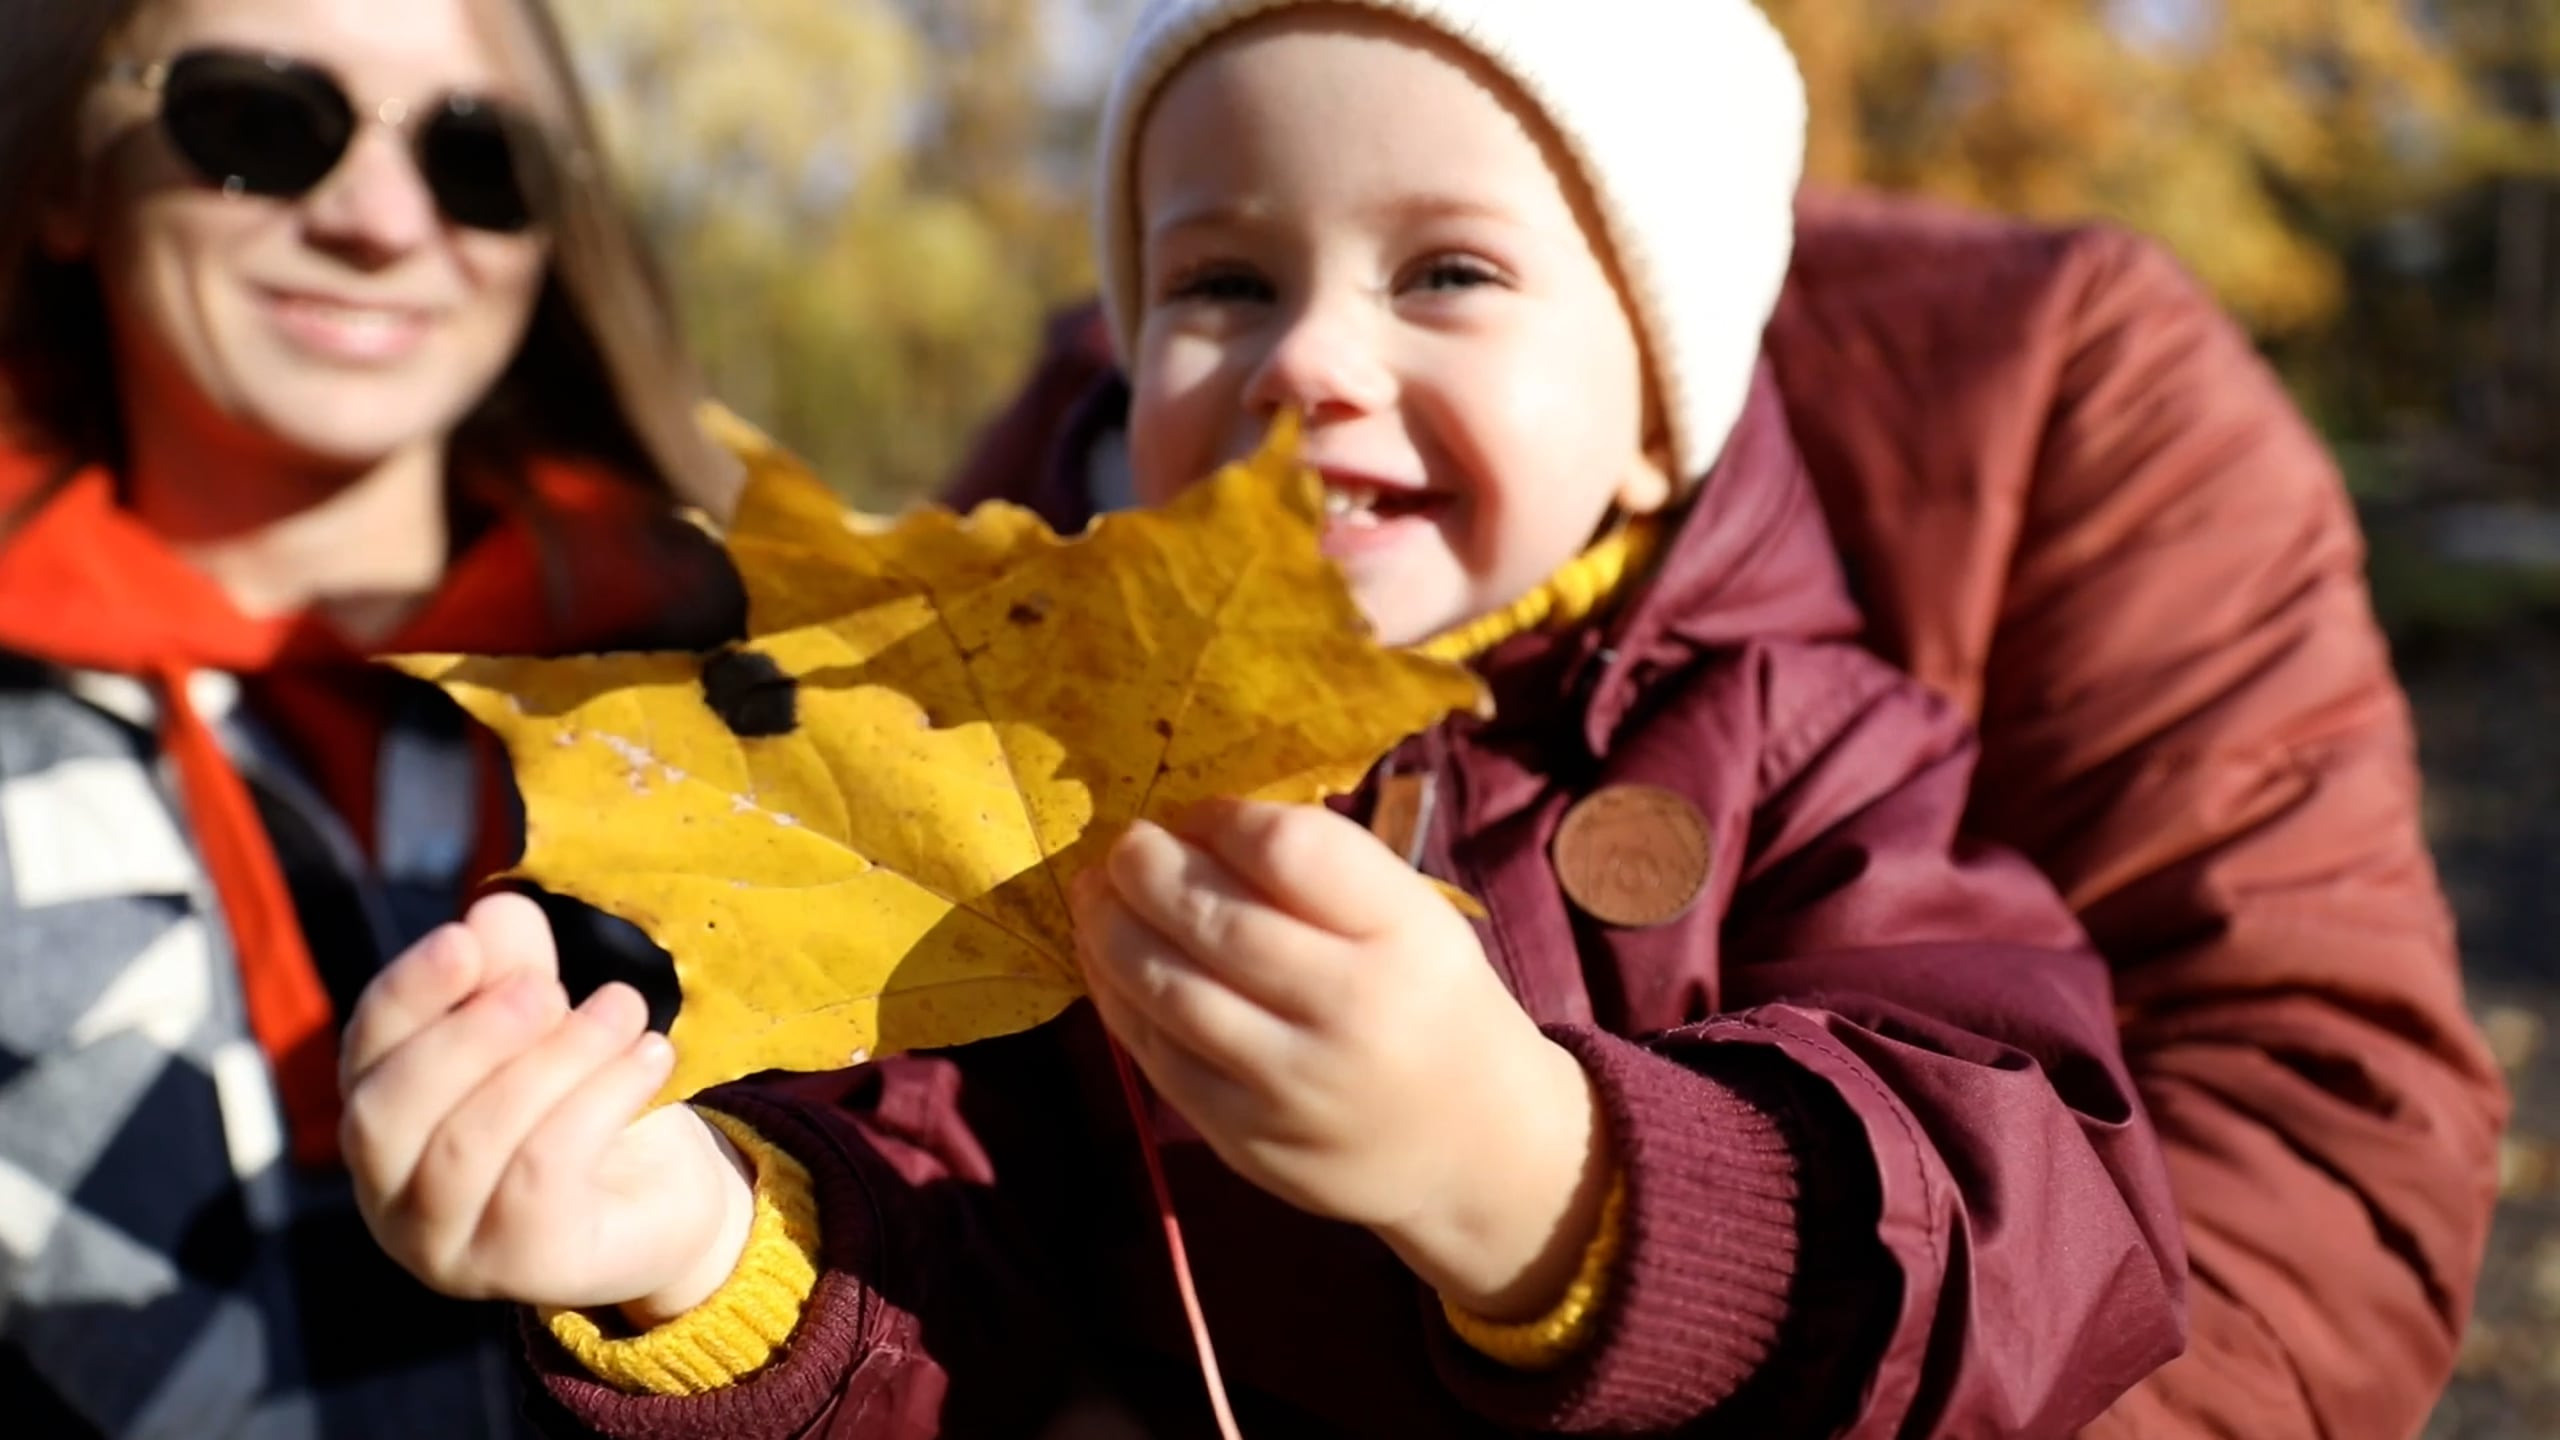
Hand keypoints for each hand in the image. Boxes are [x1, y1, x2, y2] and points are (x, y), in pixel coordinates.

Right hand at [340, 893, 756, 1325]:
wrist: (665, 1205)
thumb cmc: (584, 1107)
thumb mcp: (549, 1030)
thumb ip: (513, 975)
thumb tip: (496, 911)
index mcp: (382, 1121)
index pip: (364, 1052)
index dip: (408, 993)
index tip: (465, 938)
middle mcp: (390, 1196)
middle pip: (390, 1109)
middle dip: (468, 1035)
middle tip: (548, 988)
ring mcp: (448, 1245)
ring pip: (470, 1143)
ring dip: (554, 1061)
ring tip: (623, 1011)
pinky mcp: (521, 1266)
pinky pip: (542, 1176)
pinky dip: (599, 1101)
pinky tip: (652, 1056)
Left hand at [1074, 800, 1612, 1318]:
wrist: (1475, 1146)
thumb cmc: (1429, 1003)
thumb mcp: (1415, 918)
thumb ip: (1324, 871)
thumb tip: (1193, 828)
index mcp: (1405, 934)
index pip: (1289, 852)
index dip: (1223, 821)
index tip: (1199, 814)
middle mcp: (1351, 1009)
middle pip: (1217, 921)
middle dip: (1147, 869)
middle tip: (1125, 845)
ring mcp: (1294, 1083)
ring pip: (1171, 992)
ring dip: (1112, 931)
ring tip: (1094, 894)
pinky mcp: (1248, 1140)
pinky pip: (1159, 1058)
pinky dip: (1119, 999)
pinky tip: (1106, 961)